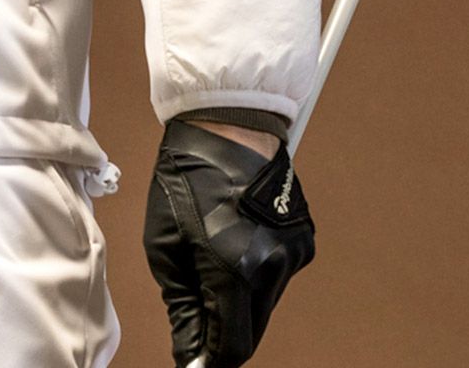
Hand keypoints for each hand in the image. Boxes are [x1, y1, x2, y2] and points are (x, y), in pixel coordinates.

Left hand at [145, 119, 314, 367]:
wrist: (226, 124)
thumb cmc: (185, 176)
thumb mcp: (163, 242)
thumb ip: (180, 303)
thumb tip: (190, 349)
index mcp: (233, 269)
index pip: (233, 346)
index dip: (212, 358)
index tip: (196, 359)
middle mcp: (273, 267)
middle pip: (252, 329)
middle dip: (224, 328)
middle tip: (197, 310)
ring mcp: (294, 253)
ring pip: (265, 303)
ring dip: (240, 298)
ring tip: (212, 256)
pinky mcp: (304, 239)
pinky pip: (278, 275)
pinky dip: (258, 273)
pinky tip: (237, 239)